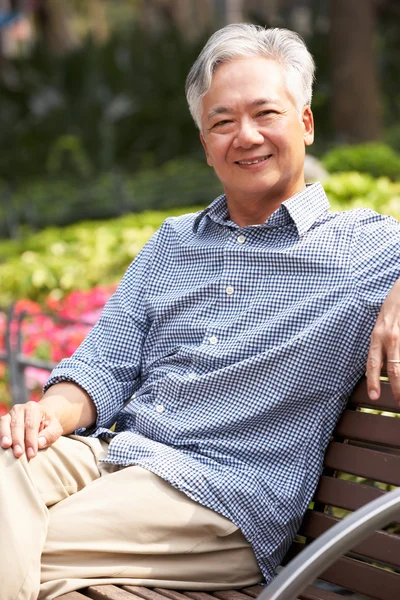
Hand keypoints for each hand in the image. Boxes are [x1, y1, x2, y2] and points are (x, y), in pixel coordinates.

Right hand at [0, 401, 62, 458]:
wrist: (41, 417)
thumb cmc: (48, 425)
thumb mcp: (55, 428)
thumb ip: (50, 434)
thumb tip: (39, 443)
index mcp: (34, 408)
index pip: (31, 425)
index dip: (31, 440)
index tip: (32, 454)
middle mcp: (20, 408)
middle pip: (17, 425)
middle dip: (18, 440)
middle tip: (19, 454)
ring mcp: (10, 413)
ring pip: (6, 423)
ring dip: (6, 436)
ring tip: (6, 446)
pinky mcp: (4, 420)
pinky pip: (0, 425)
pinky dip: (1, 434)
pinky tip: (2, 444)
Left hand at [366, 279, 399, 402]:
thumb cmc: (394, 306)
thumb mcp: (382, 323)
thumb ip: (381, 343)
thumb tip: (380, 367)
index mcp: (378, 335)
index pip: (373, 363)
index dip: (373, 381)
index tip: (374, 396)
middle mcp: (391, 337)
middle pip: (395, 370)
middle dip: (398, 389)